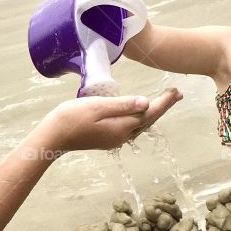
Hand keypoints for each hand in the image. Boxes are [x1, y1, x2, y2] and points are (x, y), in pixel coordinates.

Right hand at [34, 88, 181, 154]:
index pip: (149, 113)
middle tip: (177, 94)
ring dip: (153, 113)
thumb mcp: (97, 107)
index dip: (164, 102)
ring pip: (140, 125)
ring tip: (164, 101)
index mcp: (122, 127)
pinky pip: (131, 127)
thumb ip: (122, 105)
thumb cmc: (71, 118)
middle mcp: (122, 136)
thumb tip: (145, 102)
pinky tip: (141, 112)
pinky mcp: (108, 138)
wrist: (53, 137)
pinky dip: (141, 118)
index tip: (176, 91)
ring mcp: (115, 139)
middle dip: (163, 107)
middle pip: (148, 120)